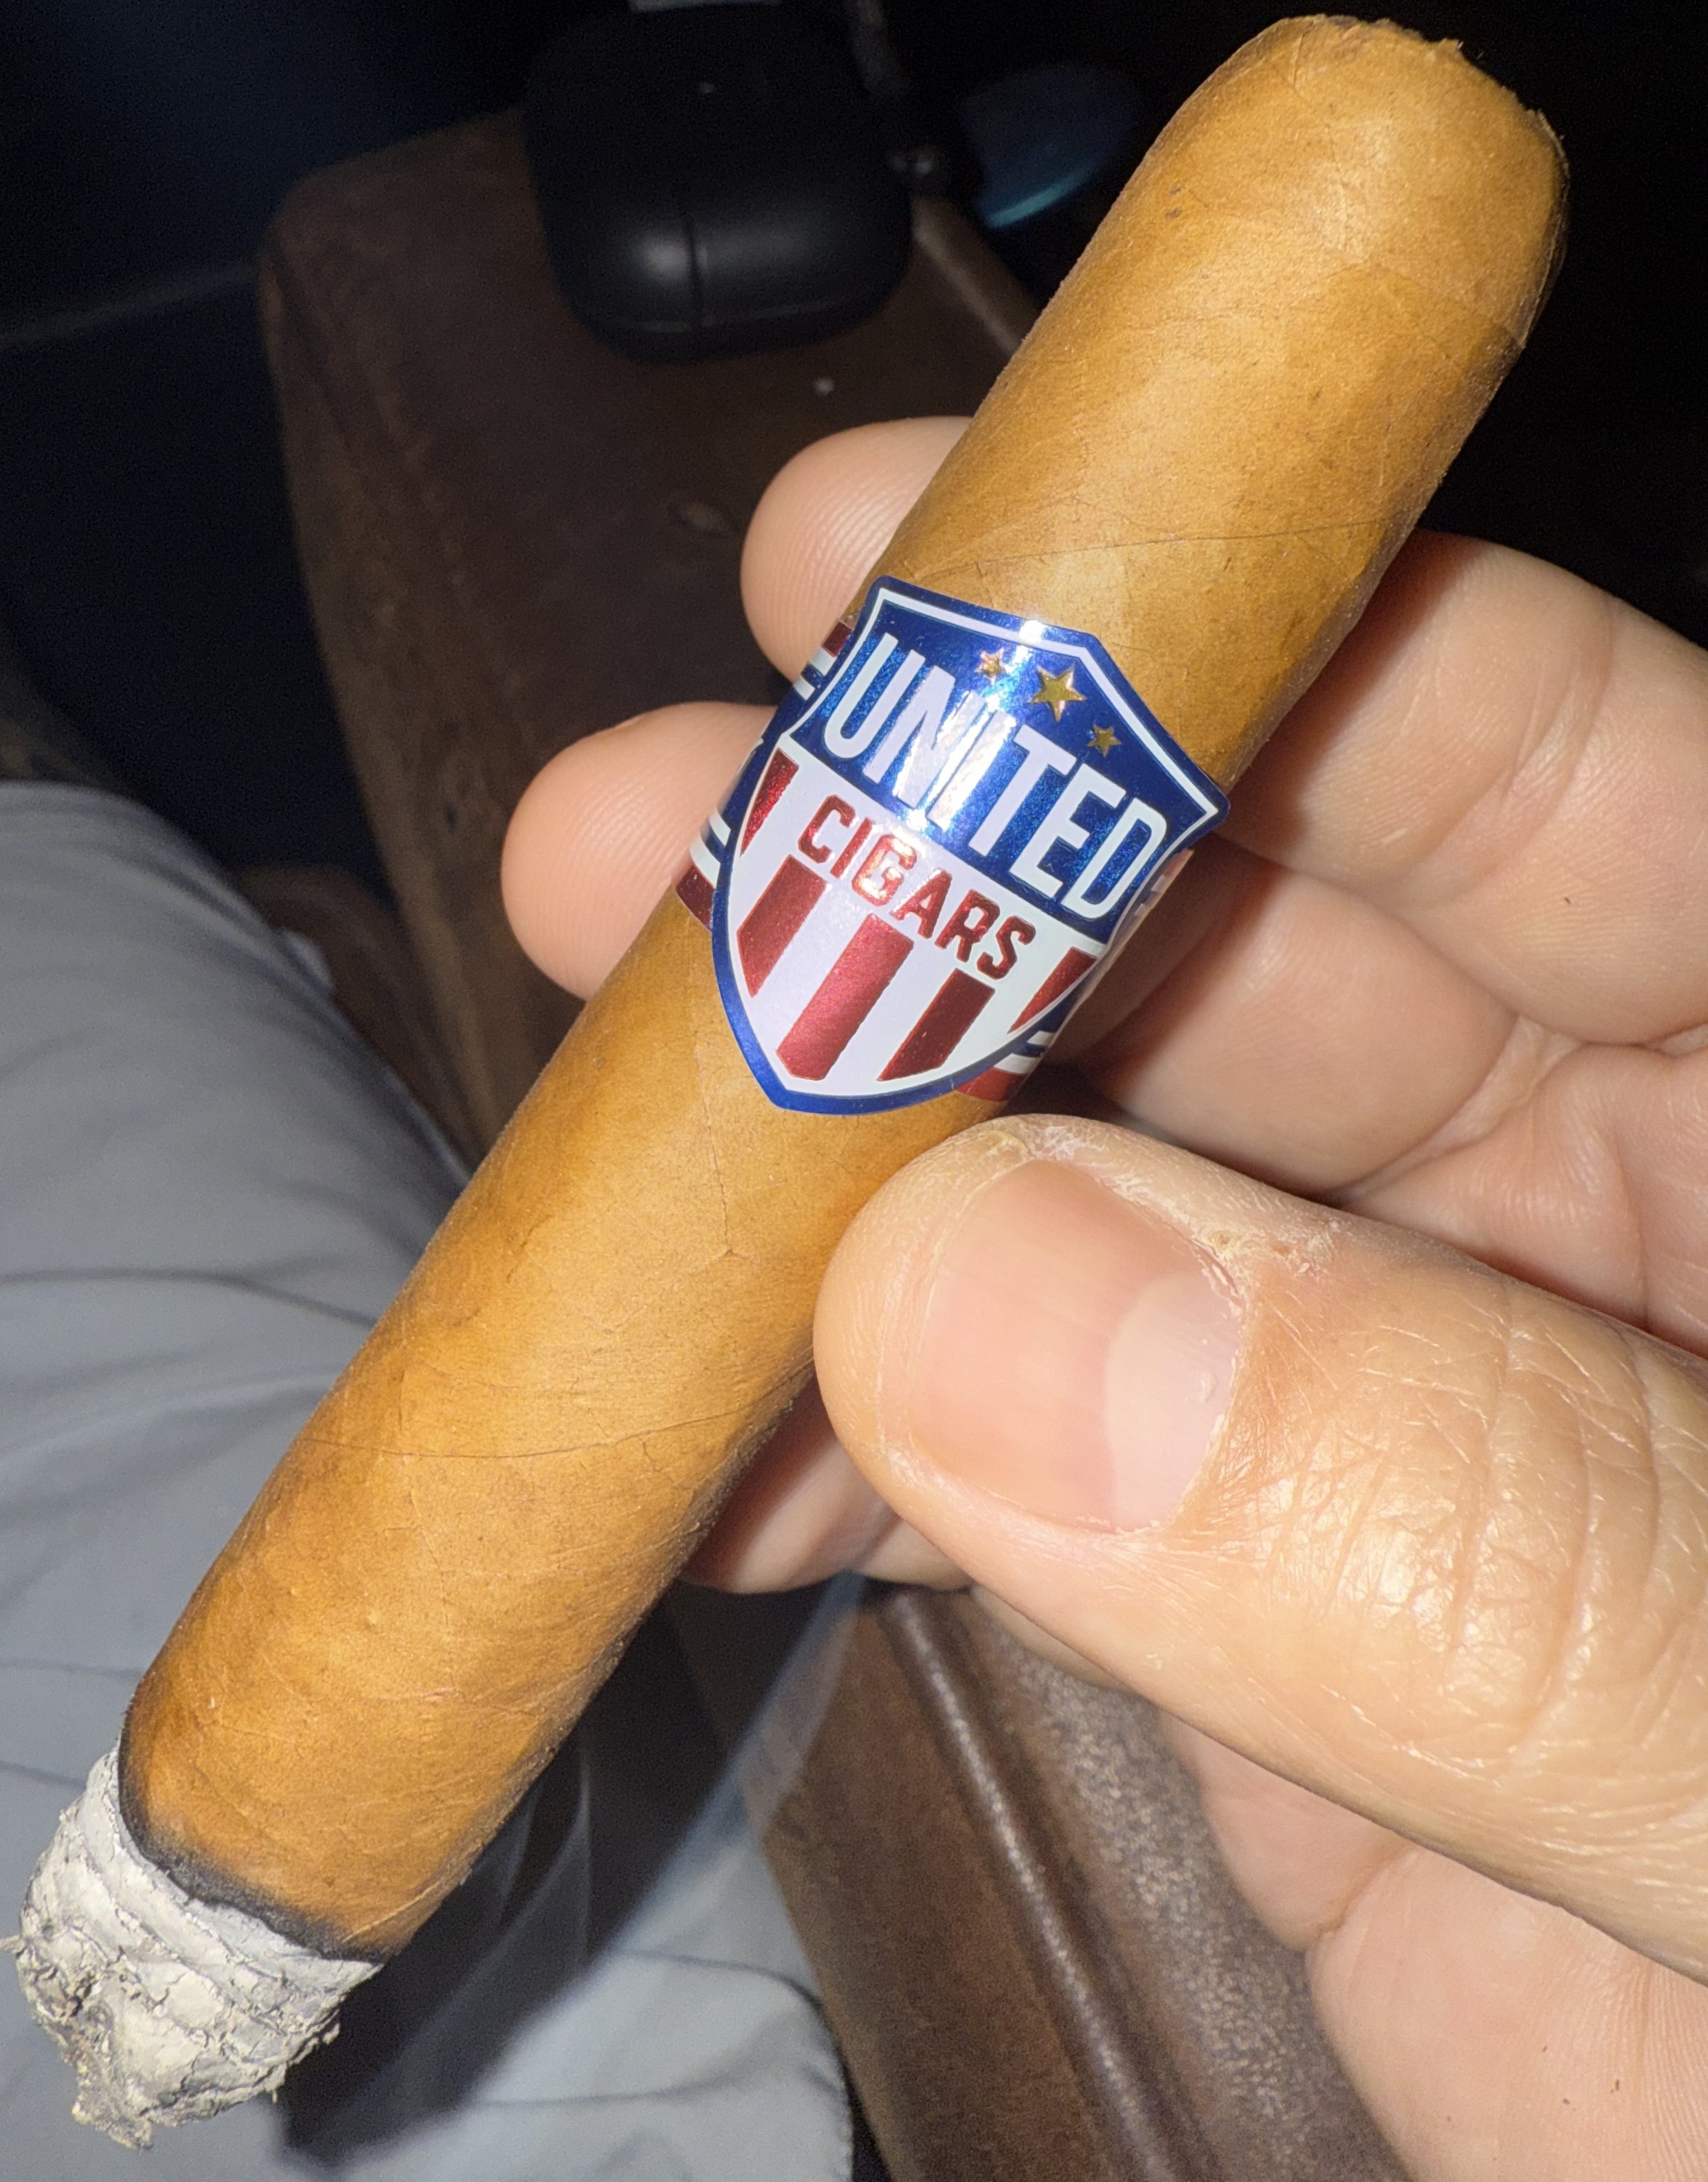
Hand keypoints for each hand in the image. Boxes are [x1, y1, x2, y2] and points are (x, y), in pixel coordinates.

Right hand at [504, 419, 1707, 2181]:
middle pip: (1233, 961)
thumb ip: (1499, 1539)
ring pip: (1077, 1209)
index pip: (1520, 768)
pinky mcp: (1259, 1609)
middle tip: (645, 847)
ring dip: (824, 1183)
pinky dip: (834, 1471)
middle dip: (933, 897)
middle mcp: (1596, 1208)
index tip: (898, 572)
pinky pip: (1016, 1479)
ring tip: (585, 1121)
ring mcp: (1396, 1404)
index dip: (1213, 640)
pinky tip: (675, 1458)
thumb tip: (992, 1308)